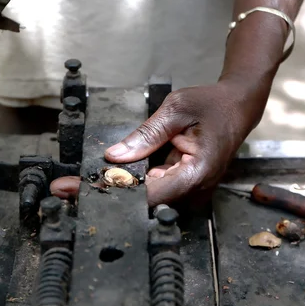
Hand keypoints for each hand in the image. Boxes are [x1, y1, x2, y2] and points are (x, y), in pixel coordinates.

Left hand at [50, 80, 266, 206]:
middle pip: (143, 201)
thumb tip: (113, 157)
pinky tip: (106, 178)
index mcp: (195, 174)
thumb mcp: (175, 110)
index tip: (76, 190)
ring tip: (78, 185)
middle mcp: (193, 190)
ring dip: (115, 190)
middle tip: (66, 188)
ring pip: (145, 198)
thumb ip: (145, 135)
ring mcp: (189, 191)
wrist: (238, 107)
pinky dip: (130, 183)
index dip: (109, 193)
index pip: (146, 194)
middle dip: (105, 194)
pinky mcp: (184, 187)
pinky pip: (153, 189)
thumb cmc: (212, 105)